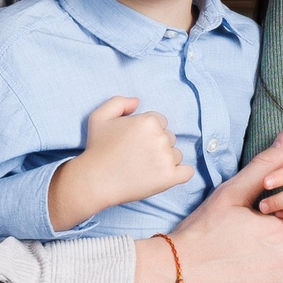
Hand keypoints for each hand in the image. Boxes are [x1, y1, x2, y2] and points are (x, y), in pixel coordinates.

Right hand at [50, 94, 186, 230]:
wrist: (95, 181)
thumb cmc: (97, 149)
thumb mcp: (99, 117)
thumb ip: (119, 102)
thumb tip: (138, 102)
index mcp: (148, 121)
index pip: (160, 122)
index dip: (147, 132)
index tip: (135, 142)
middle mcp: (160, 137)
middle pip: (169, 138)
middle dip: (156, 145)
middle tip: (137, 156)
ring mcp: (166, 158)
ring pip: (176, 155)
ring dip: (165, 161)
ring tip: (144, 168)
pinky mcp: (170, 177)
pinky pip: (187, 172)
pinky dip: (180, 174)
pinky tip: (166, 175)